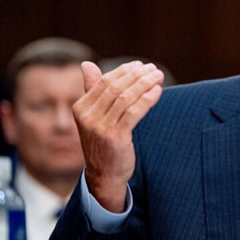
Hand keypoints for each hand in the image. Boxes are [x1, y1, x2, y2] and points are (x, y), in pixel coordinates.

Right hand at [73, 61, 164, 212]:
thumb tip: (86, 64)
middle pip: (116, 87)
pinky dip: (147, 99)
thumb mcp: (94, 116)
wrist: (104, 175)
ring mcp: (100, 127)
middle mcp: (87, 116)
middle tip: (154, 69)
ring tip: (159, 77)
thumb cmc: (103, 142)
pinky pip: (133, 112)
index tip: (141, 65)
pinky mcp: (115, 138)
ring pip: (126, 98)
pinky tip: (158, 91)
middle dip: (138, 75)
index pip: (105, 81)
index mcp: (80, 107)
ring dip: (145, 84)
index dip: (124, 71)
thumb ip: (93, 90)